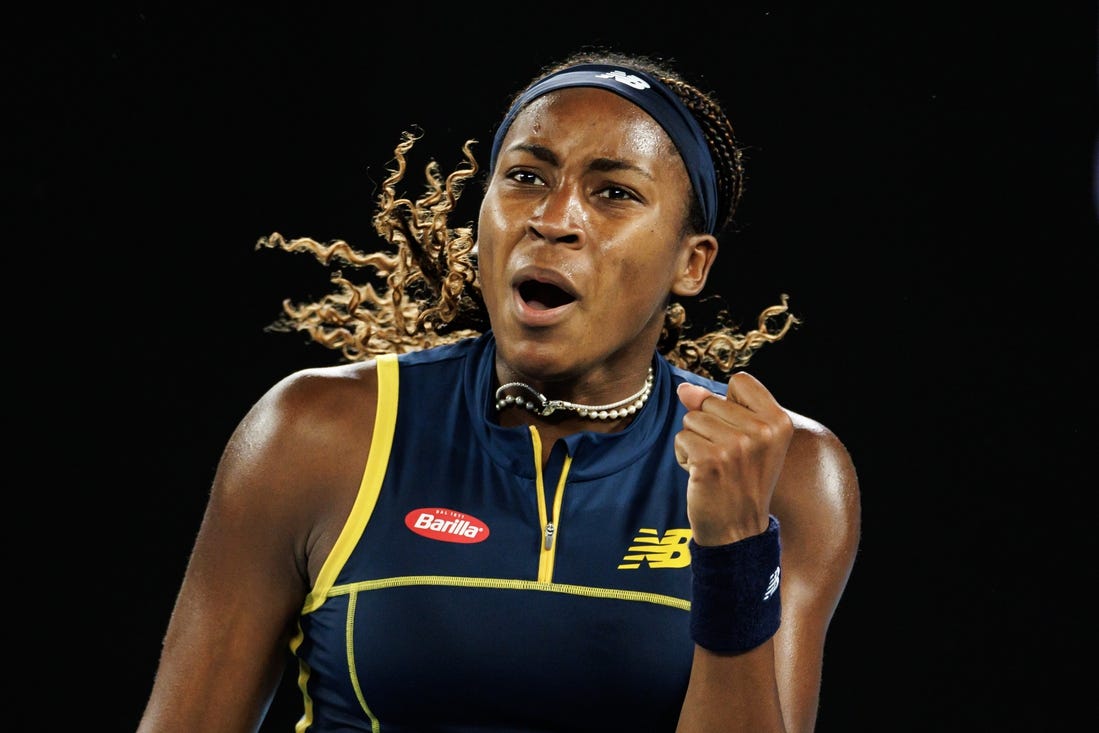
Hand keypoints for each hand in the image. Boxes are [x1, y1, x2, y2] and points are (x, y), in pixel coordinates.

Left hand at [674, 373, 793, 545]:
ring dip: (695, 442)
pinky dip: (684, 457)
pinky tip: (702, 476)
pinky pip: (681, 439)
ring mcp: (736, 445)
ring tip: (715, 466)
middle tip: (726, 458)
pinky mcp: (710, 460)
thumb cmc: (740, 480)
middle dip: (708, 426)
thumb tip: (684, 389)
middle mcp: (762, 431)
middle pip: (710, 400)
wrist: (738, 530)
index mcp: (779, 421)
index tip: (739, 431)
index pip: (740, 380)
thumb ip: (717, 405)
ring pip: (692, 419)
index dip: (729, 403)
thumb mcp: (743, 437)